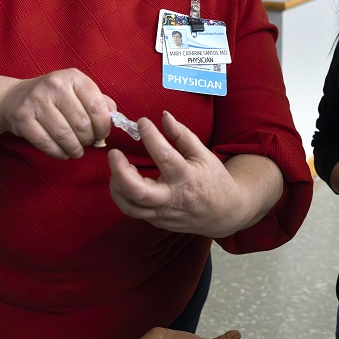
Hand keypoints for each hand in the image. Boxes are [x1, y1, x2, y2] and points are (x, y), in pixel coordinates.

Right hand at [0, 69, 114, 159]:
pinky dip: (59, 153)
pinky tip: (63, 152)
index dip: (103, 126)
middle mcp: (54, 86)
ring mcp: (36, 102)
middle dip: (89, 139)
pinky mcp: (22, 119)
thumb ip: (100, 102)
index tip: (102, 134)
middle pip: (82, 124)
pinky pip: (47, 144)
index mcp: (73, 77)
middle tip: (88, 142)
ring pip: (65, 136)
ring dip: (75, 149)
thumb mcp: (77, 91)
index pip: (97, 105)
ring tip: (77, 150)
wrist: (13, 98)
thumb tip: (114, 119)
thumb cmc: (54, 97)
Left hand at [108, 111, 251, 237]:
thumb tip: (164, 116)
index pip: (164, 156)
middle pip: (137, 191)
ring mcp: (162, 213)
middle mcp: (172, 198)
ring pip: (129, 206)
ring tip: (119, 167)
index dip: (151, 136)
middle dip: (120, 171)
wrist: (224, 213)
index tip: (142, 122)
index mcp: (187, 178)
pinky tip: (124, 180)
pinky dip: (123, 194)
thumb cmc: (213, 180)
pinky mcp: (156, 221)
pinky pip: (132, 210)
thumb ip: (182, 135)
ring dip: (117, 185)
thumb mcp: (203, 154)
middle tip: (114, 153)